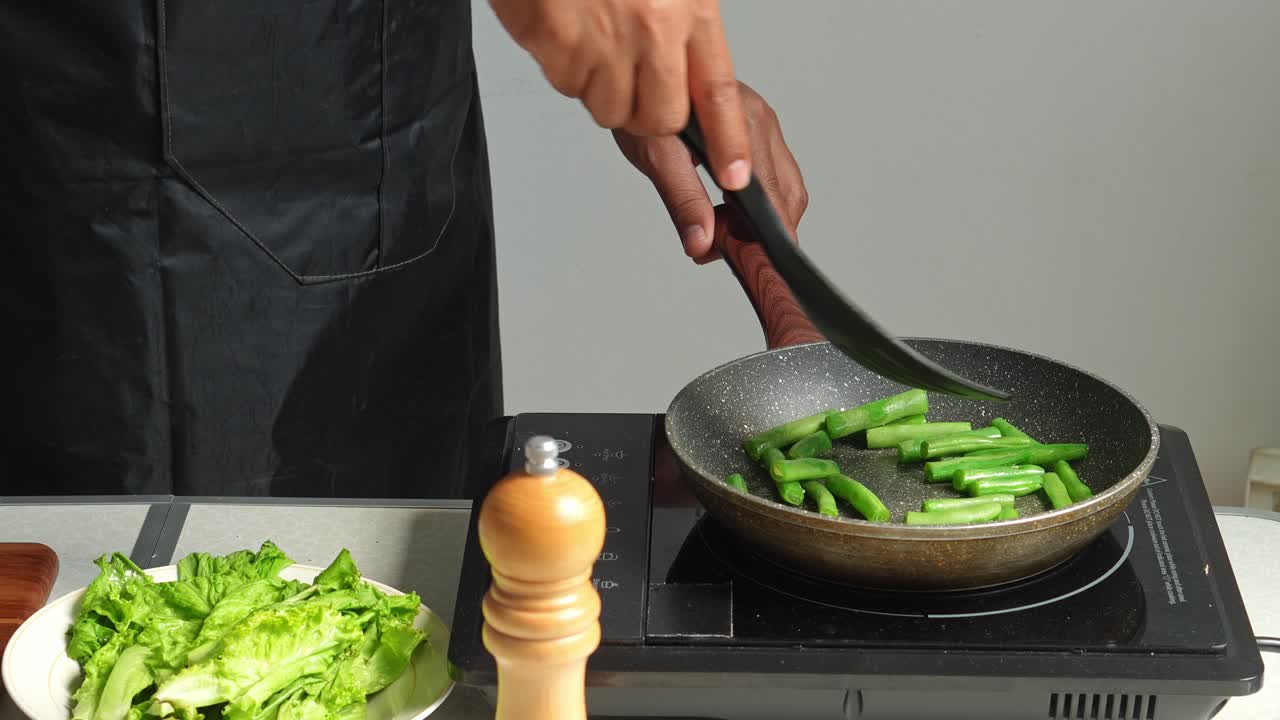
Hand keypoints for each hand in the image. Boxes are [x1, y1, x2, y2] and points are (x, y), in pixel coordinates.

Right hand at [490, 0, 751, 190]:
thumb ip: (679, 27)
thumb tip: (683, 83)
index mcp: (689, 7)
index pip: (719, 92)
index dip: (728, 140)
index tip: (737, 176)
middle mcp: (652, 27)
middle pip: (659, 119)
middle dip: (645, 112)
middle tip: (627, 73)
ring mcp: (603, 40)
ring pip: (608, 108)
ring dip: (598, 85)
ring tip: (591, 32)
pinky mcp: (557, 44)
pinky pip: (565, 83)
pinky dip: (562, 63)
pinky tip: (564, 23)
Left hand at [613, 82, 807, 263]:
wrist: (639, 79)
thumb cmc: (643, 108)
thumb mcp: (655, 156)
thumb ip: (682, 200)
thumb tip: (702, 240)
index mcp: (741, 122)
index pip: (773, 194)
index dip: (766, 234)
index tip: (747, 260)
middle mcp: (760, 120)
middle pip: (786, 196)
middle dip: (759, 232)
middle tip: (717, 249)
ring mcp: (763, 126)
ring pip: (784, 190)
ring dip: (759, 220)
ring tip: (717, 231)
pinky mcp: (757, 133)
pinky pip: (774, 178)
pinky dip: (757, 204)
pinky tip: (725, 211)